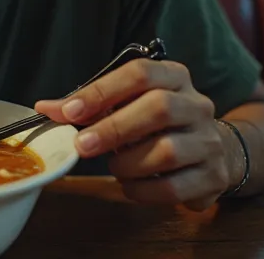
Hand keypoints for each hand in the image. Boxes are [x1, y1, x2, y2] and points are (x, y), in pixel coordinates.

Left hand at [35, 59, 236, 210]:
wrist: (217, 151)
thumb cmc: (159, 124)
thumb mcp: (128, 105)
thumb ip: (90, 106)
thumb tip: (46, 109)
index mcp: (174, 77)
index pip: (139, 73)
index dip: (102, 91)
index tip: (69, 111)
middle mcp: (196, 105)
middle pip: (158, 108)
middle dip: (113, 129)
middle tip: (82, 145)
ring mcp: (209, 141)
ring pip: (167, 150)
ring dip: (128, 163)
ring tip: (113, 167)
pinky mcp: (214, 177)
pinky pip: (174, 188)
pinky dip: (142, 190)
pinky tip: (130, 185)